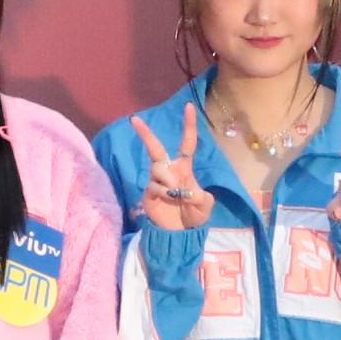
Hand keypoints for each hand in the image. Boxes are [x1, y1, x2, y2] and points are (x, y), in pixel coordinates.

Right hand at [131, 107, 213, 232]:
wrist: (180, 233)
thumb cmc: (194, 214)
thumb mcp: (205, 205)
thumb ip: (202, 197)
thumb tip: (190, 192)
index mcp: (184, 168)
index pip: (187, 143)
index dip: (189, 125)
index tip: (188, 106)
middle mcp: (169, 170)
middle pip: (155, 148)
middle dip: (145, 133)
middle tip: (135, 119)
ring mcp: (157, 181)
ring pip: (158, 168)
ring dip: (168, 179)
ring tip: (175, 194)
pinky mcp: (148, 192)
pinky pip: (154, 185)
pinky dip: (164, 192)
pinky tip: (169, 200)